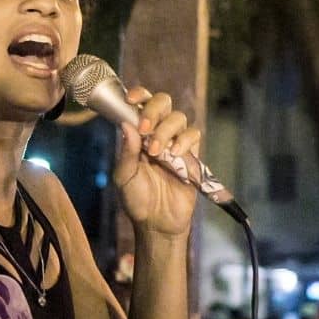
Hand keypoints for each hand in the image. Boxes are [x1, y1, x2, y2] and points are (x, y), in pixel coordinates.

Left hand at [114, 87, 200, 235]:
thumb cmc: (137, 200)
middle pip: (163, 102)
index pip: (140, 104)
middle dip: (154, 110)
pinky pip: (193, 135)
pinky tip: (174, 154)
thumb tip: (126, 124)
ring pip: (178, 117)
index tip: (131, 100)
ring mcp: (175, 142)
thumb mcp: (124, 177)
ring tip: (156, 152)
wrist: (157, 223)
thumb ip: (127, 152)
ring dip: (166, 130)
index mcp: (137, 134)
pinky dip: (185, 140)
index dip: (138, 95)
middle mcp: (156, 133)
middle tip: (145, 128)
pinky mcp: (191, 155)